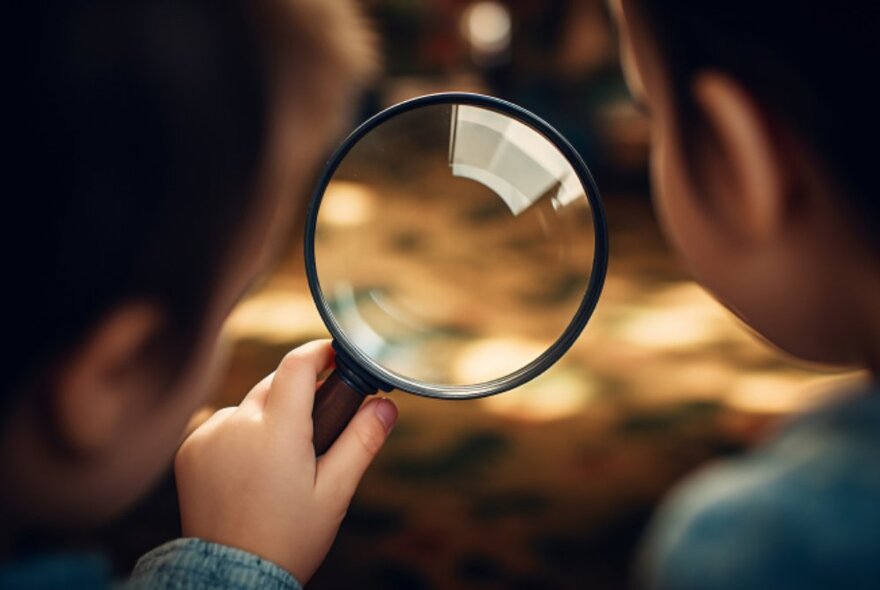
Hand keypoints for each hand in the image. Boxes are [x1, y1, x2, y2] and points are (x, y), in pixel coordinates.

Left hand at [174, 340, 397, 582]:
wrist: (231, 578)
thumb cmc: (289, 538)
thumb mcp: (335, 492)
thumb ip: (361, 441)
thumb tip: (387, 405)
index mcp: (277, 431)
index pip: (297, 365)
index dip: (318, 351)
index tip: (335, 355)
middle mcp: (237, 424)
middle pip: (275, 384)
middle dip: (299, 394)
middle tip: (319, 429)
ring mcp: (208, 436)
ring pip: (250, 406)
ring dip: (268, 418)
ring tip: (282, 463)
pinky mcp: (190, 449)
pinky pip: (224, 425)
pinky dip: (241, 435)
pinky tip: (251, 471)